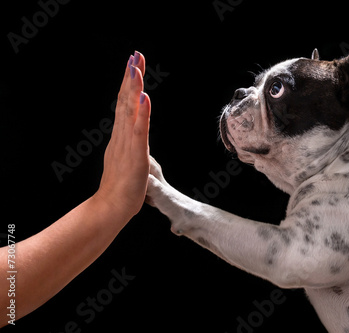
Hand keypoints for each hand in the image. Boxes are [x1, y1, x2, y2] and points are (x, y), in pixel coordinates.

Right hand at [94, 51, 150, 219]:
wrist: (111, 208)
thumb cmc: (121, 187)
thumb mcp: (127, 158)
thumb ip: (130, 145)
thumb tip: (135, 137)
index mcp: (121, 135)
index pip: (125, 104)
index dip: (129, 83)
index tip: (133, 64)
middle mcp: (122, 135)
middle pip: (126, 100)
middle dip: (131, 77)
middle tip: (135, 55)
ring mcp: (127, 144)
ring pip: (130, 111)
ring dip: (134, 88)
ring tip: (136, 67)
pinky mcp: (135, 154)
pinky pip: (139, 131)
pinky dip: (142, 113)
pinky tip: (144, 97)